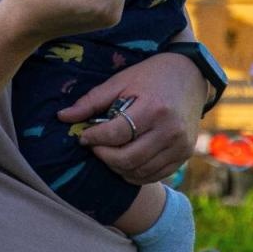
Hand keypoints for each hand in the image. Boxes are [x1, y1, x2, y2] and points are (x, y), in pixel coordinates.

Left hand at [58, 52, 206, 184]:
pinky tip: (125, 162)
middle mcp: (170, 130)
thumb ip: (92, 101)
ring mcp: (180, 146)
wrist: (190, 75)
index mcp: (153, 109)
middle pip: (127, 158)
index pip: (116, 134)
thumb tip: (62, 117)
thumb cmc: (151, 76)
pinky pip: (155, 175)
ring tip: (108, 154)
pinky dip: (136, 174)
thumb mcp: (120, 81)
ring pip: (140, 171)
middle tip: (94, 147)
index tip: (83, 136)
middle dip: (104, 157)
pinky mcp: (184, 155)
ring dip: (118, 168)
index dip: (94, 138)